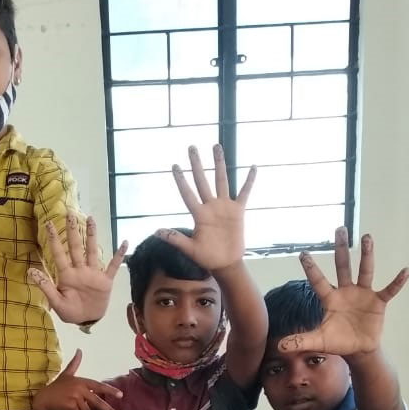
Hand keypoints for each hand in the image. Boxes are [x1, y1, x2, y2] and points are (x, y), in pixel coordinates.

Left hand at [28, 215, 127, 325]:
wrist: (87, 320)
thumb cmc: (71, 312)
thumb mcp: (57, 302)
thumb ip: (46, 287)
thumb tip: (30, 271)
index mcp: (66, 275)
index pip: (59, 254)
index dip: (54, 239)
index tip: (48, 224)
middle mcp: (79, 270)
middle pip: (75, 247)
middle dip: (72, 231)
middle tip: (70, 214)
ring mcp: (93, 274)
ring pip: (92, 251)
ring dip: (91, 236)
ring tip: (90, 219)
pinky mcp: (105, 281)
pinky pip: (112, 266)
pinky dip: (119, 255)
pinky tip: (124, 243)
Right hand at [32, 349, 123, 409]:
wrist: (42, 399)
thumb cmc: (55, 388)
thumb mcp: (66, 375)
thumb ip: (74, 364)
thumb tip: (79, 350)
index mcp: (81, 381)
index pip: (98, 386)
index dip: (110, 390)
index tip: (120, 395)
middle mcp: (79, 388)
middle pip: (97, 402)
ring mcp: (75, 398)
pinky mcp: (70, 406)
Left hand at [157, 145, 255, 273]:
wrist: (225, 263)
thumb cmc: (207, 258)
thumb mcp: (190, 249)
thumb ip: (175, 239)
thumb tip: (156, 232)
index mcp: (199, 215)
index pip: (188, 193)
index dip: (181, 180)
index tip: (175, 166)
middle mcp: (210, 207)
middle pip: (202, 180)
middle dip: (197, 164)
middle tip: (191, 147)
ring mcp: (224, 207)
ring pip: (221, 180)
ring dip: (219, 164)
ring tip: (216, 146)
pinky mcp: (237, 211)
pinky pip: (244, 193)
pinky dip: (249, 181)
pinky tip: (252, 167)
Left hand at [278, 227, 408, 358]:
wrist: (358, 349)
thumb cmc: (337, 342)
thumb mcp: (318, 341)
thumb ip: (300, 341)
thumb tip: (279, 346)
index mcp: (330, 299)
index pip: (318, 281)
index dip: (311, 268)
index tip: (303, 253)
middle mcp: (346, 291)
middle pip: (342, 266)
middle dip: (341, 248)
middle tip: (339, 229)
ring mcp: (363, 294)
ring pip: (365, 271)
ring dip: (367, 255)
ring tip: (367, 237)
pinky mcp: (378, 302)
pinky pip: (389, 290)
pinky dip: (397, 282)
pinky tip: (405, 272)